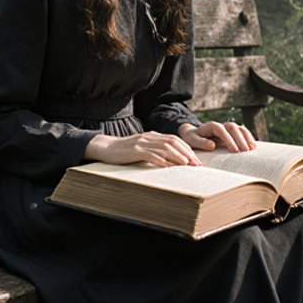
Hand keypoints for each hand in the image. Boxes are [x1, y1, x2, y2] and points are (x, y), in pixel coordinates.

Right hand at [83, 131, 202, 166]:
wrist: (106, 148)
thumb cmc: (125, 151)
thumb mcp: (143, 148)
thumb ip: (155, 150)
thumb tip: (171, 160)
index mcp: (153, 135)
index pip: (175, 139)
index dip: (187, 149)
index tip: (196, 159)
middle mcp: (149, 137)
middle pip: (173, 142)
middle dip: (186, 153)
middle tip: (196, 163)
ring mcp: (142, 143)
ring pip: (164, 148)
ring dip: (177, 156)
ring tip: (186, 164)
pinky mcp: (134, 151)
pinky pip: (150, 155)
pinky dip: (161, 160)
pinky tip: (168, 166)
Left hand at [178, 121, 256, 152]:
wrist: (193, 134)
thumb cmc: (192, 138)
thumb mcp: (192, 140)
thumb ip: (201, 142)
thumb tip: (212, 145)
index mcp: (211, 126)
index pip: (221, 130)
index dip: (228, 139)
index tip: (234, 150)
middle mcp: (221, 125)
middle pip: (233, 128)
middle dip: (240, 139)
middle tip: (245, 151)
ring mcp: (227, 128)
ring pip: (239, 128)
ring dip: (247, 137)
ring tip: (252, 148)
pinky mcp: (231, 133)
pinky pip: (242, 132)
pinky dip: (248, 138)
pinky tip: (253, 146)